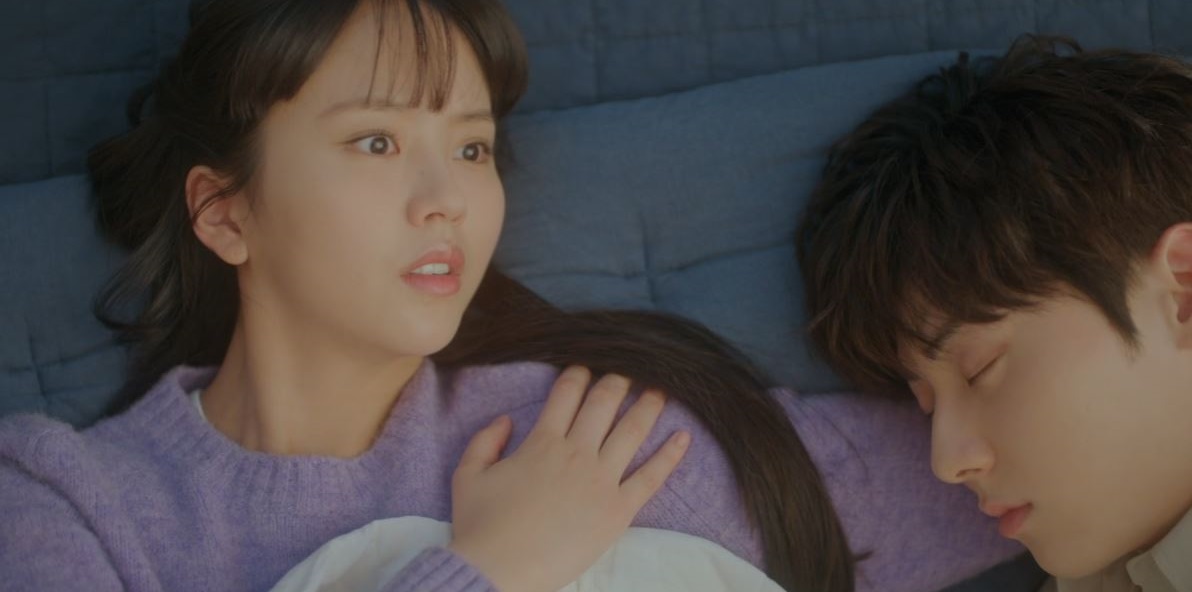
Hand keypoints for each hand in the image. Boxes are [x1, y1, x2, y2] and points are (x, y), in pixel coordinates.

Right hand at [447, 366, 690, 591]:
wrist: (499, 570)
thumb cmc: (480, 526)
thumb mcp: (467, 475)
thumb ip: (485, 441)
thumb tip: (506, 419)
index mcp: (541, 442)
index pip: (567, 394)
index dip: (579, 374)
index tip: (588, 366)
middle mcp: (576, 453)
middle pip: (604, 403)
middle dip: (618, 381)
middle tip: (629, 371)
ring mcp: (601, 480)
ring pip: (632, 431)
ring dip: (649, 406)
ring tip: (661, 390)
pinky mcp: (618, 510)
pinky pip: (651, 477)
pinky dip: (670, 456)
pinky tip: (683, 437)